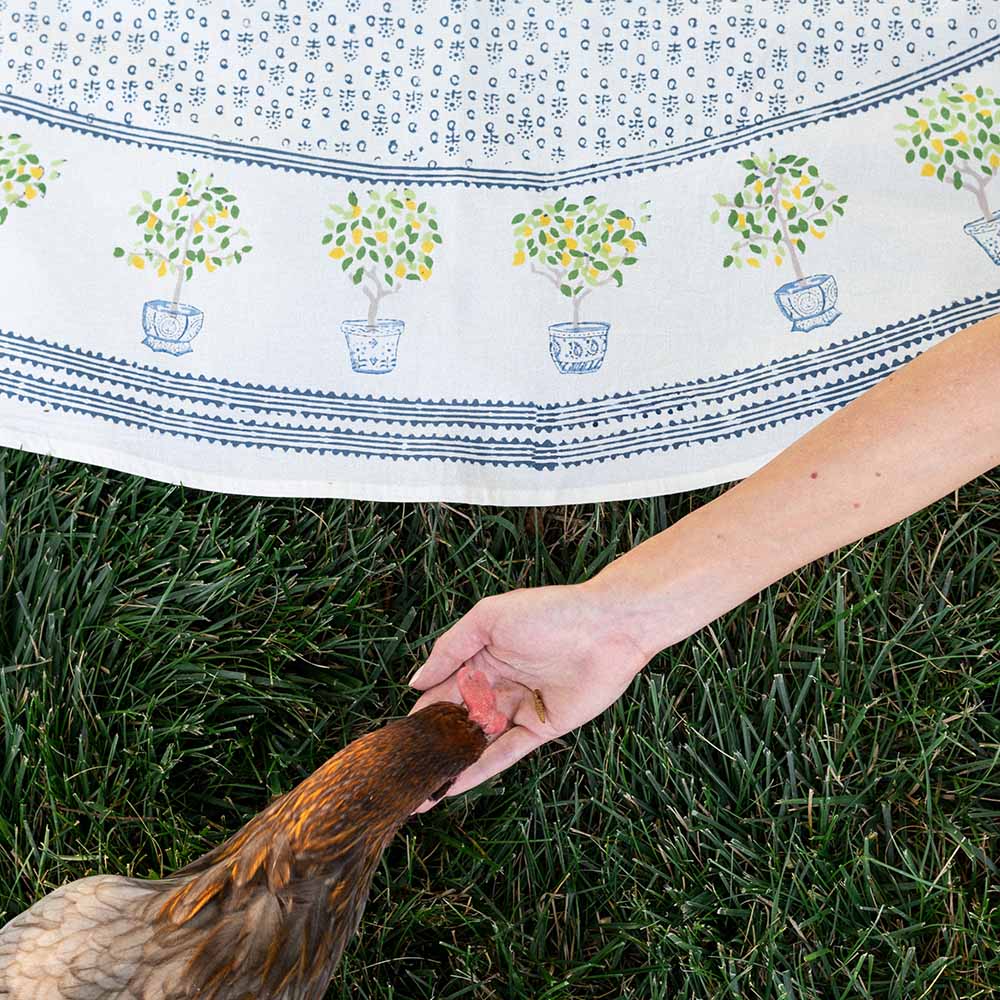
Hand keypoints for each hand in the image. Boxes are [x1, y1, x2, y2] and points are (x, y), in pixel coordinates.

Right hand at [407, 582, 650, 810]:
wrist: (607, 628)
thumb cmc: (549, 612)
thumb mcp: (488, 619)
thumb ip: (450, 650)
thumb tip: (415, 681)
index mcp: (482, 657)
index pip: (441, 688)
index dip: (419, 712)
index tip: (394, 738)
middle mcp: (497, 685)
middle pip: (456, 720)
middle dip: (431, 745)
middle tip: (400, 772)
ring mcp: (518, 709)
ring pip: (477, 742)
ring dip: (450, 765)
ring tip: (419, 790)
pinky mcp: (540, 728)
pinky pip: (505, 754)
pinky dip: (479, 771)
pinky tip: (453, 787)